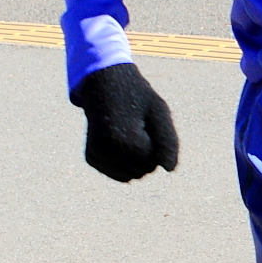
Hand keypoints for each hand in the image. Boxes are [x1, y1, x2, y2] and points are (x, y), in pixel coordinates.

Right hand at [70, 62, 179, 180]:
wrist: (104, 86)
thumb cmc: (137, 98)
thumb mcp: (159, 111)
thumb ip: (168, 141)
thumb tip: (170, 170)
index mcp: (123, 139)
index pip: (154, 161)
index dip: (156, 143)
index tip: (146, 123)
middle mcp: (105, 151)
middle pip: (144, 171)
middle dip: (148, 152)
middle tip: (137, 126)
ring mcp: (96, 156)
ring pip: (132, 176)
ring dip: (137, 159)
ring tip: (129, 134)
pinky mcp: (92, 159)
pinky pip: (120, 175)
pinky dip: (126, 162)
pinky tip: (121, 142)